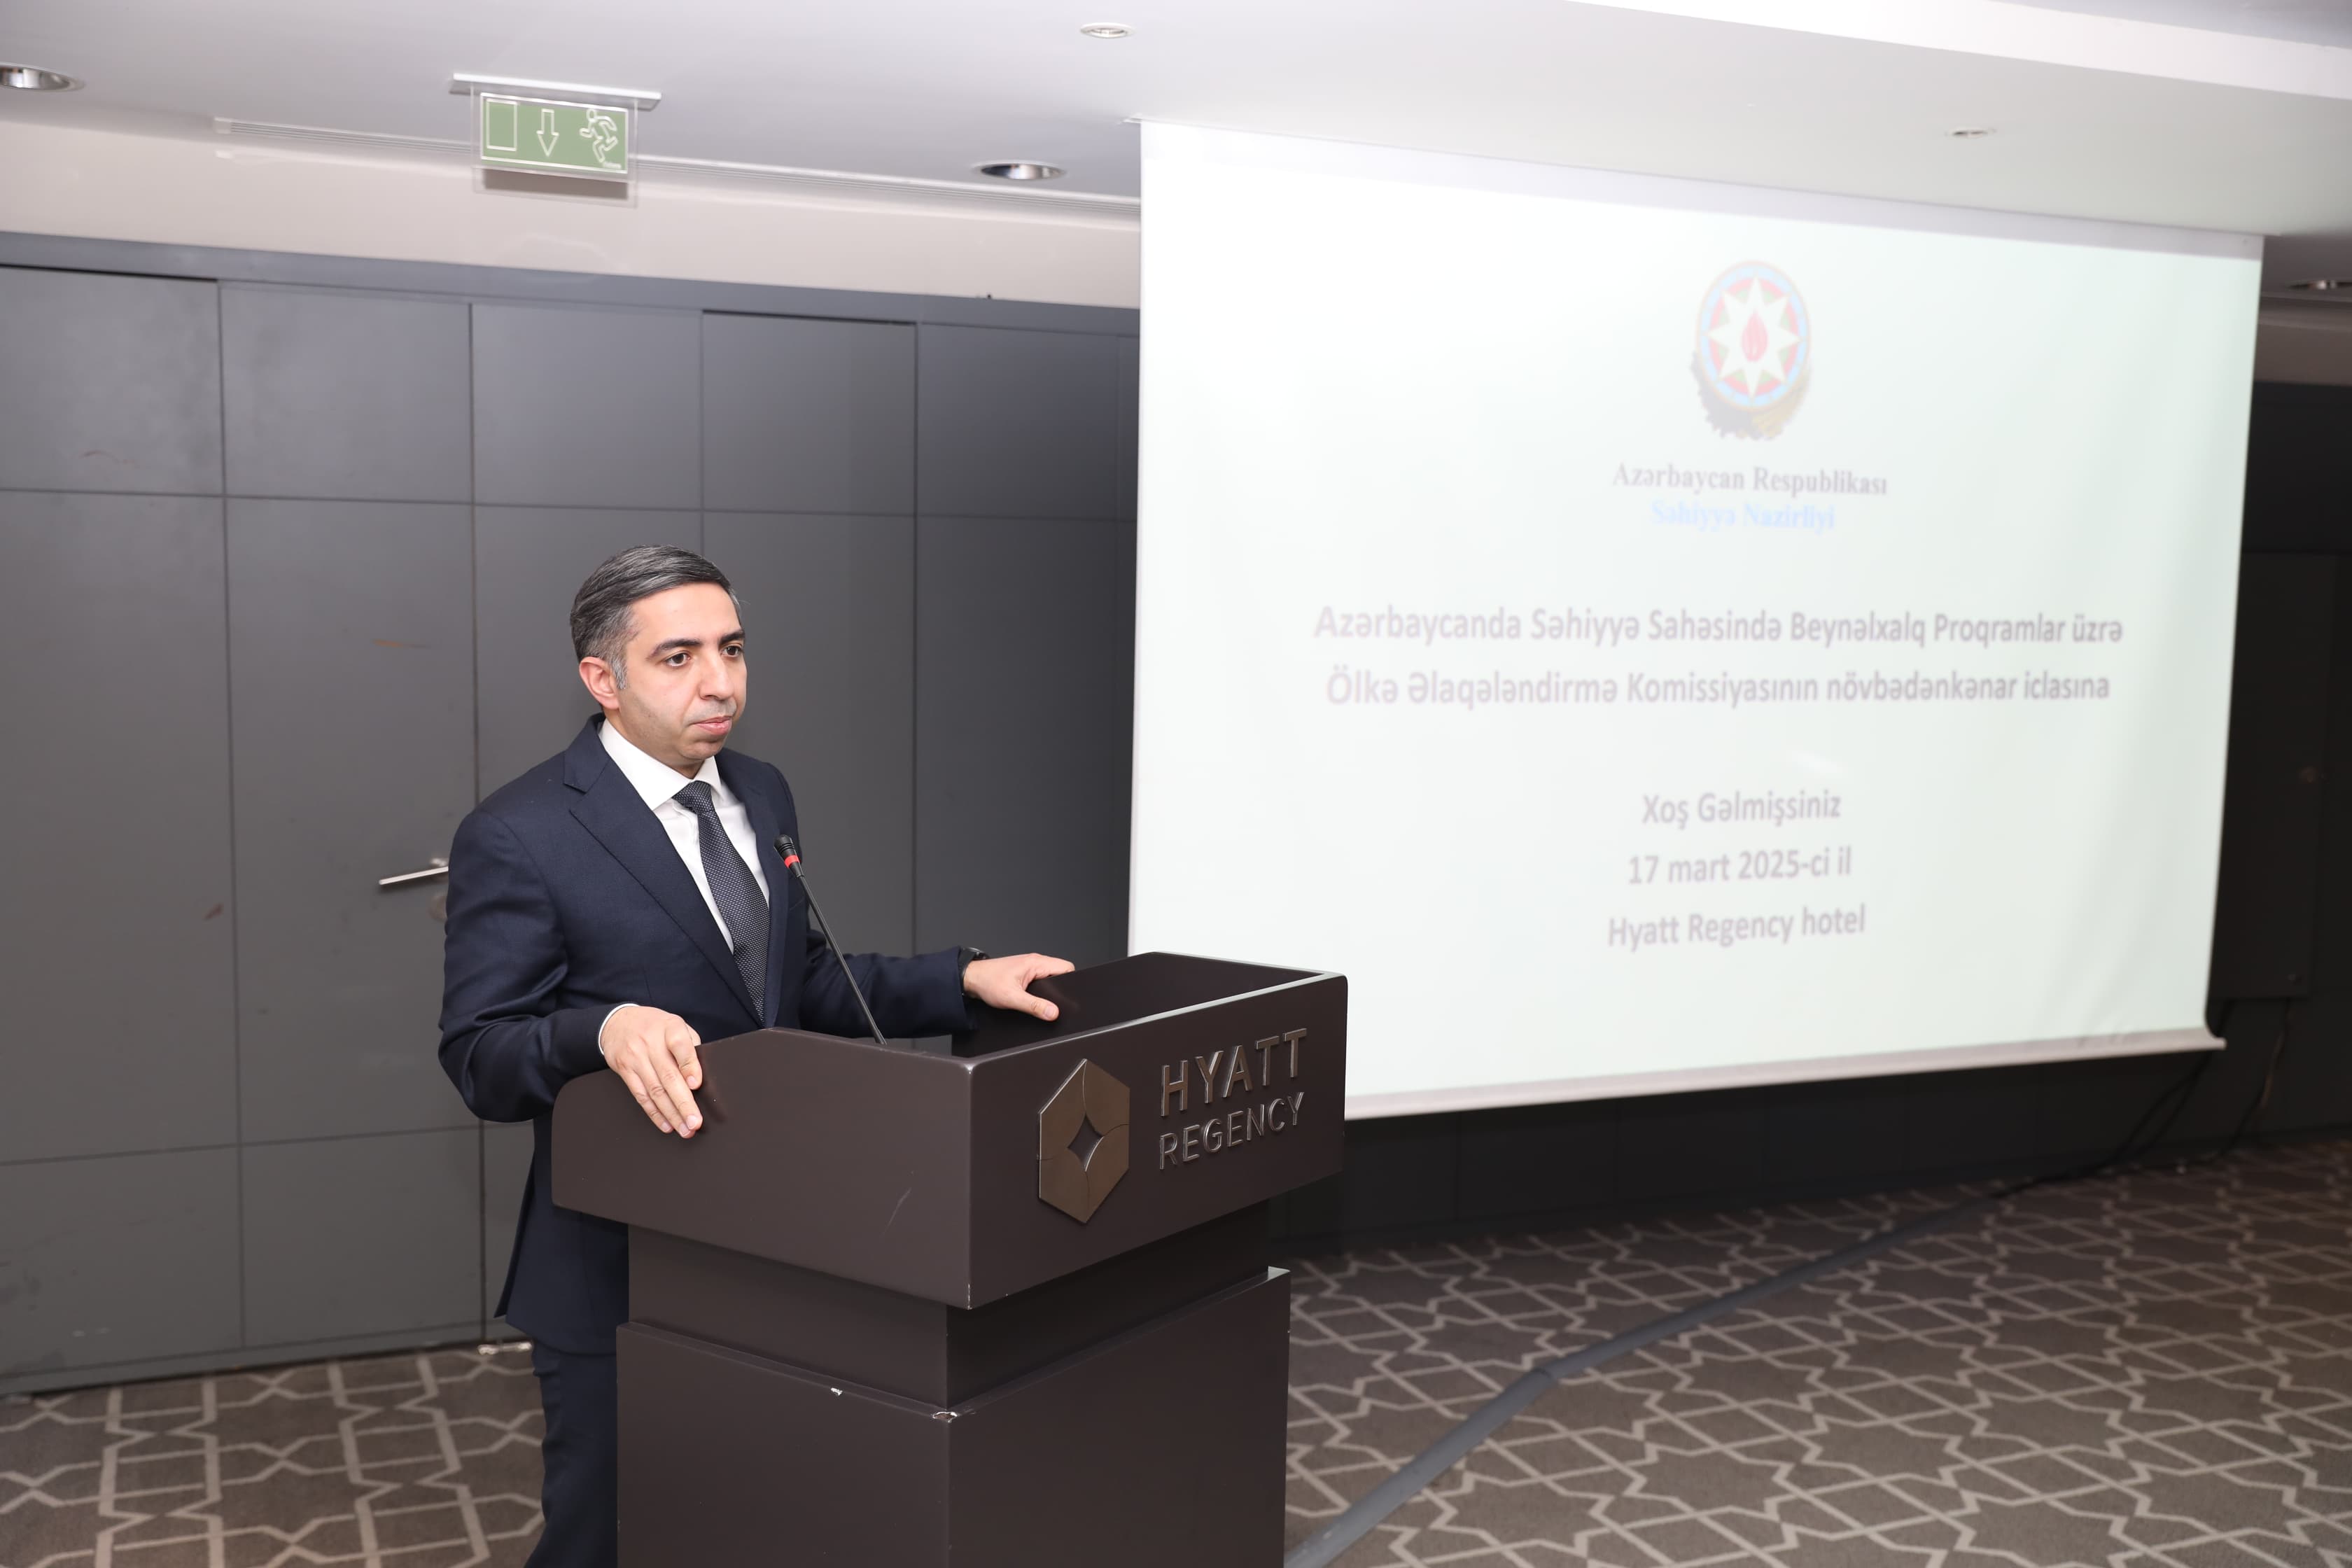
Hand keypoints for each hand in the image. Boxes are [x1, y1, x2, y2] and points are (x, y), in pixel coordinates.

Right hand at [599, 1005, 703, 1136]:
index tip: (697, 1085)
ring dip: (671, 1113)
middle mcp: (651, 1043)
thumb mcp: (676, 1025)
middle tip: (695, 1122)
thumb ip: (690, 1046)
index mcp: (670, 1027)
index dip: (689, 1066)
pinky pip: (640, 1096)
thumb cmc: (656, 1026)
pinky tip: (666, 1124)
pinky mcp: (624, 1071)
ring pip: (655, 1091)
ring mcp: (635, 1058)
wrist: (618, 1022)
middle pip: (668, 1076)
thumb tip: (702, 1075)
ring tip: (685, 1129)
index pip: (680, 1046)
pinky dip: (654, 1113)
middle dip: (683, 1103)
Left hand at [963, 953, 1074, 1020]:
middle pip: (1061, 972)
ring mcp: (1030, 967)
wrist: (970, 979)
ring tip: (1043, 1001)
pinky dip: (1042, 989)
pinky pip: (1041, 979)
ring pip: (1051, 976)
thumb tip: (1053, 1013)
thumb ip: (1034, 1006)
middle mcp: (1035, 962)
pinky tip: (1035, 998)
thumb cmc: (987, 982)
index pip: (1067, 967)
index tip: (1068, 996)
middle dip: (1061, 988)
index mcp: (1036, 963)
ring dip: (1050, 989)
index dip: (1071, 982)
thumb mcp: (1012, 998)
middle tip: (1053, 1002)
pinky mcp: (1025, 973)